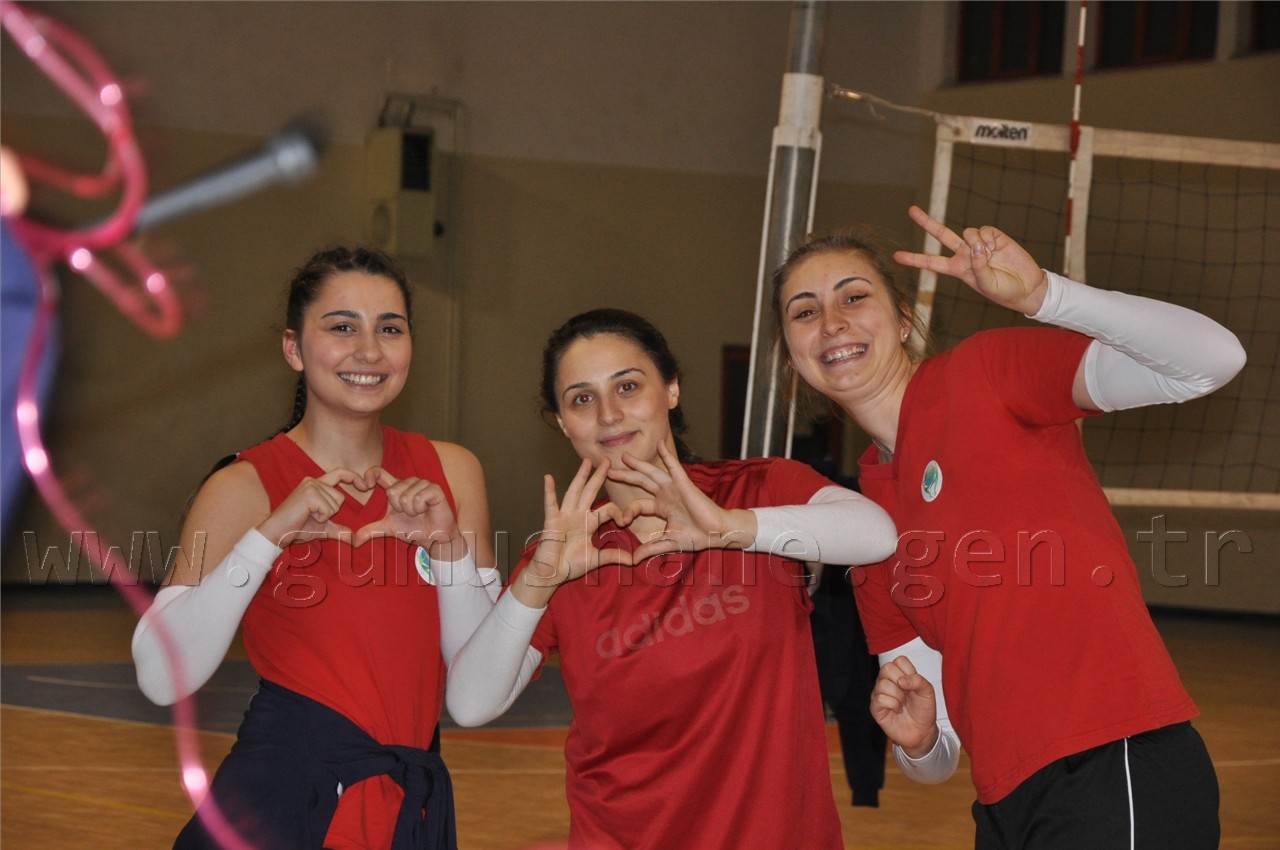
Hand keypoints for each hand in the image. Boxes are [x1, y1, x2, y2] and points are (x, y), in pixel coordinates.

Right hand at [256, 467, 362, 546]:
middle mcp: (313, 481)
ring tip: (307, 516)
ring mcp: (311, 486)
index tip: (366, 485)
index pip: (339, 473)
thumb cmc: (296, 528)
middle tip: (311, 516)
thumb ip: (338, 529)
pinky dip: (321, 517)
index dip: (353, 477)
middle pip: (340, 497)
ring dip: (324, 516)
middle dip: (330, 512)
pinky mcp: (309, 494)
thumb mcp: (322, 528)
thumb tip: (353, 539)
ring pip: (335, 504)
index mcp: (315, 484)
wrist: (277, 533)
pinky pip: (328, 509)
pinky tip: (306, 516)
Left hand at [352, 467, 463, 556]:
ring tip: (419, 513)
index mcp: (396, 487)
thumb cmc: (413, 529)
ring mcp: (423, 484)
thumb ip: (371, 530)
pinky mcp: (434, 489)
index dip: (370, 475)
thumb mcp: (388, 528)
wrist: (434, 538)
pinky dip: (420, 509)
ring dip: (410, 511)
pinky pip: (418, 498)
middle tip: (409, 513)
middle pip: (392, 490)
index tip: (366, 486)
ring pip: (404, 496)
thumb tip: (353, 540)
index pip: (379, 472)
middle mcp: (409, 482)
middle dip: (398, 508)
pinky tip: (426, 510)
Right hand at [521, 459, 632, 590]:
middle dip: (599, 476)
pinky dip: (549, 491)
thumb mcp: (596, 559)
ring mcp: (564, 516)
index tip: (626, 520)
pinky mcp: (552, 520)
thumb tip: (634, 560)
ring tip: (586, 462)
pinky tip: (548, 478)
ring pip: (574, 492)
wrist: (552, 573)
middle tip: (608, 460)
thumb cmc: (571, 565)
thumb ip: (614, 556)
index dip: (618, 511)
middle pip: (590, 492)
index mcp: (590, 523)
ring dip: (580, 477)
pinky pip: (550, 504)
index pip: (607, 509)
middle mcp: (578, 515)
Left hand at [609, 442, 753, 559]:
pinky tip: (659, 444)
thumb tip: (633, 560)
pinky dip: (666, 455)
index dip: (628, 511)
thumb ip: (650, 548)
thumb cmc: (697, 537)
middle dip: (625, 476)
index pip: (639, 504)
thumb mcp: (668, 542)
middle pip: (641, 482)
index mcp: (662, 507)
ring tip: (624, 456)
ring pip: (652, 473)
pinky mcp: (684, 483)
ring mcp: (674, 487)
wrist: (717, 533)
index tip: (621, 521)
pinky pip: (673, 466)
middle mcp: (666, 494)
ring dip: (638, 464)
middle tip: (609, 470)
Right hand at [871, 655, 939, 756]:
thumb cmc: (923, 709)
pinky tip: (897, 710)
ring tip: (903, 704)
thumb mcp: (928, 692)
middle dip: (901, 682)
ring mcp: (879, 693)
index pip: (899, 660)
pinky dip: (893, 705)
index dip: (909, 672)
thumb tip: (901, 681)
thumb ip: (918, 680)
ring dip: (898, 696)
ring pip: (883, 684)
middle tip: (907, 693)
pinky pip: (880, 699)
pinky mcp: (875, 707)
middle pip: (887, 668)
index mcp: (899, 673)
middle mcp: (886, 680)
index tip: (914, 685)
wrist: (922, 731)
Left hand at [893, 204, 1048, 314]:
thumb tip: (976, 245)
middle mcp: (965, 254)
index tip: (896, 256)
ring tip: (989, 255)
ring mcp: (978, 244)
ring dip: (976, 242)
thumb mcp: (986, 284)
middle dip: (927, 222)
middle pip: (942, 235)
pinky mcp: (994, 236)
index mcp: (957, 269)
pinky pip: (983, 230)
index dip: (914, 259)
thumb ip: (978, 266)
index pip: (932, 262)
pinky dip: (988, 239)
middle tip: (911, 210)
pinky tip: (996, 248)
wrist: (1027, 286)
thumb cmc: (1004, 291)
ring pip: (967, 232)